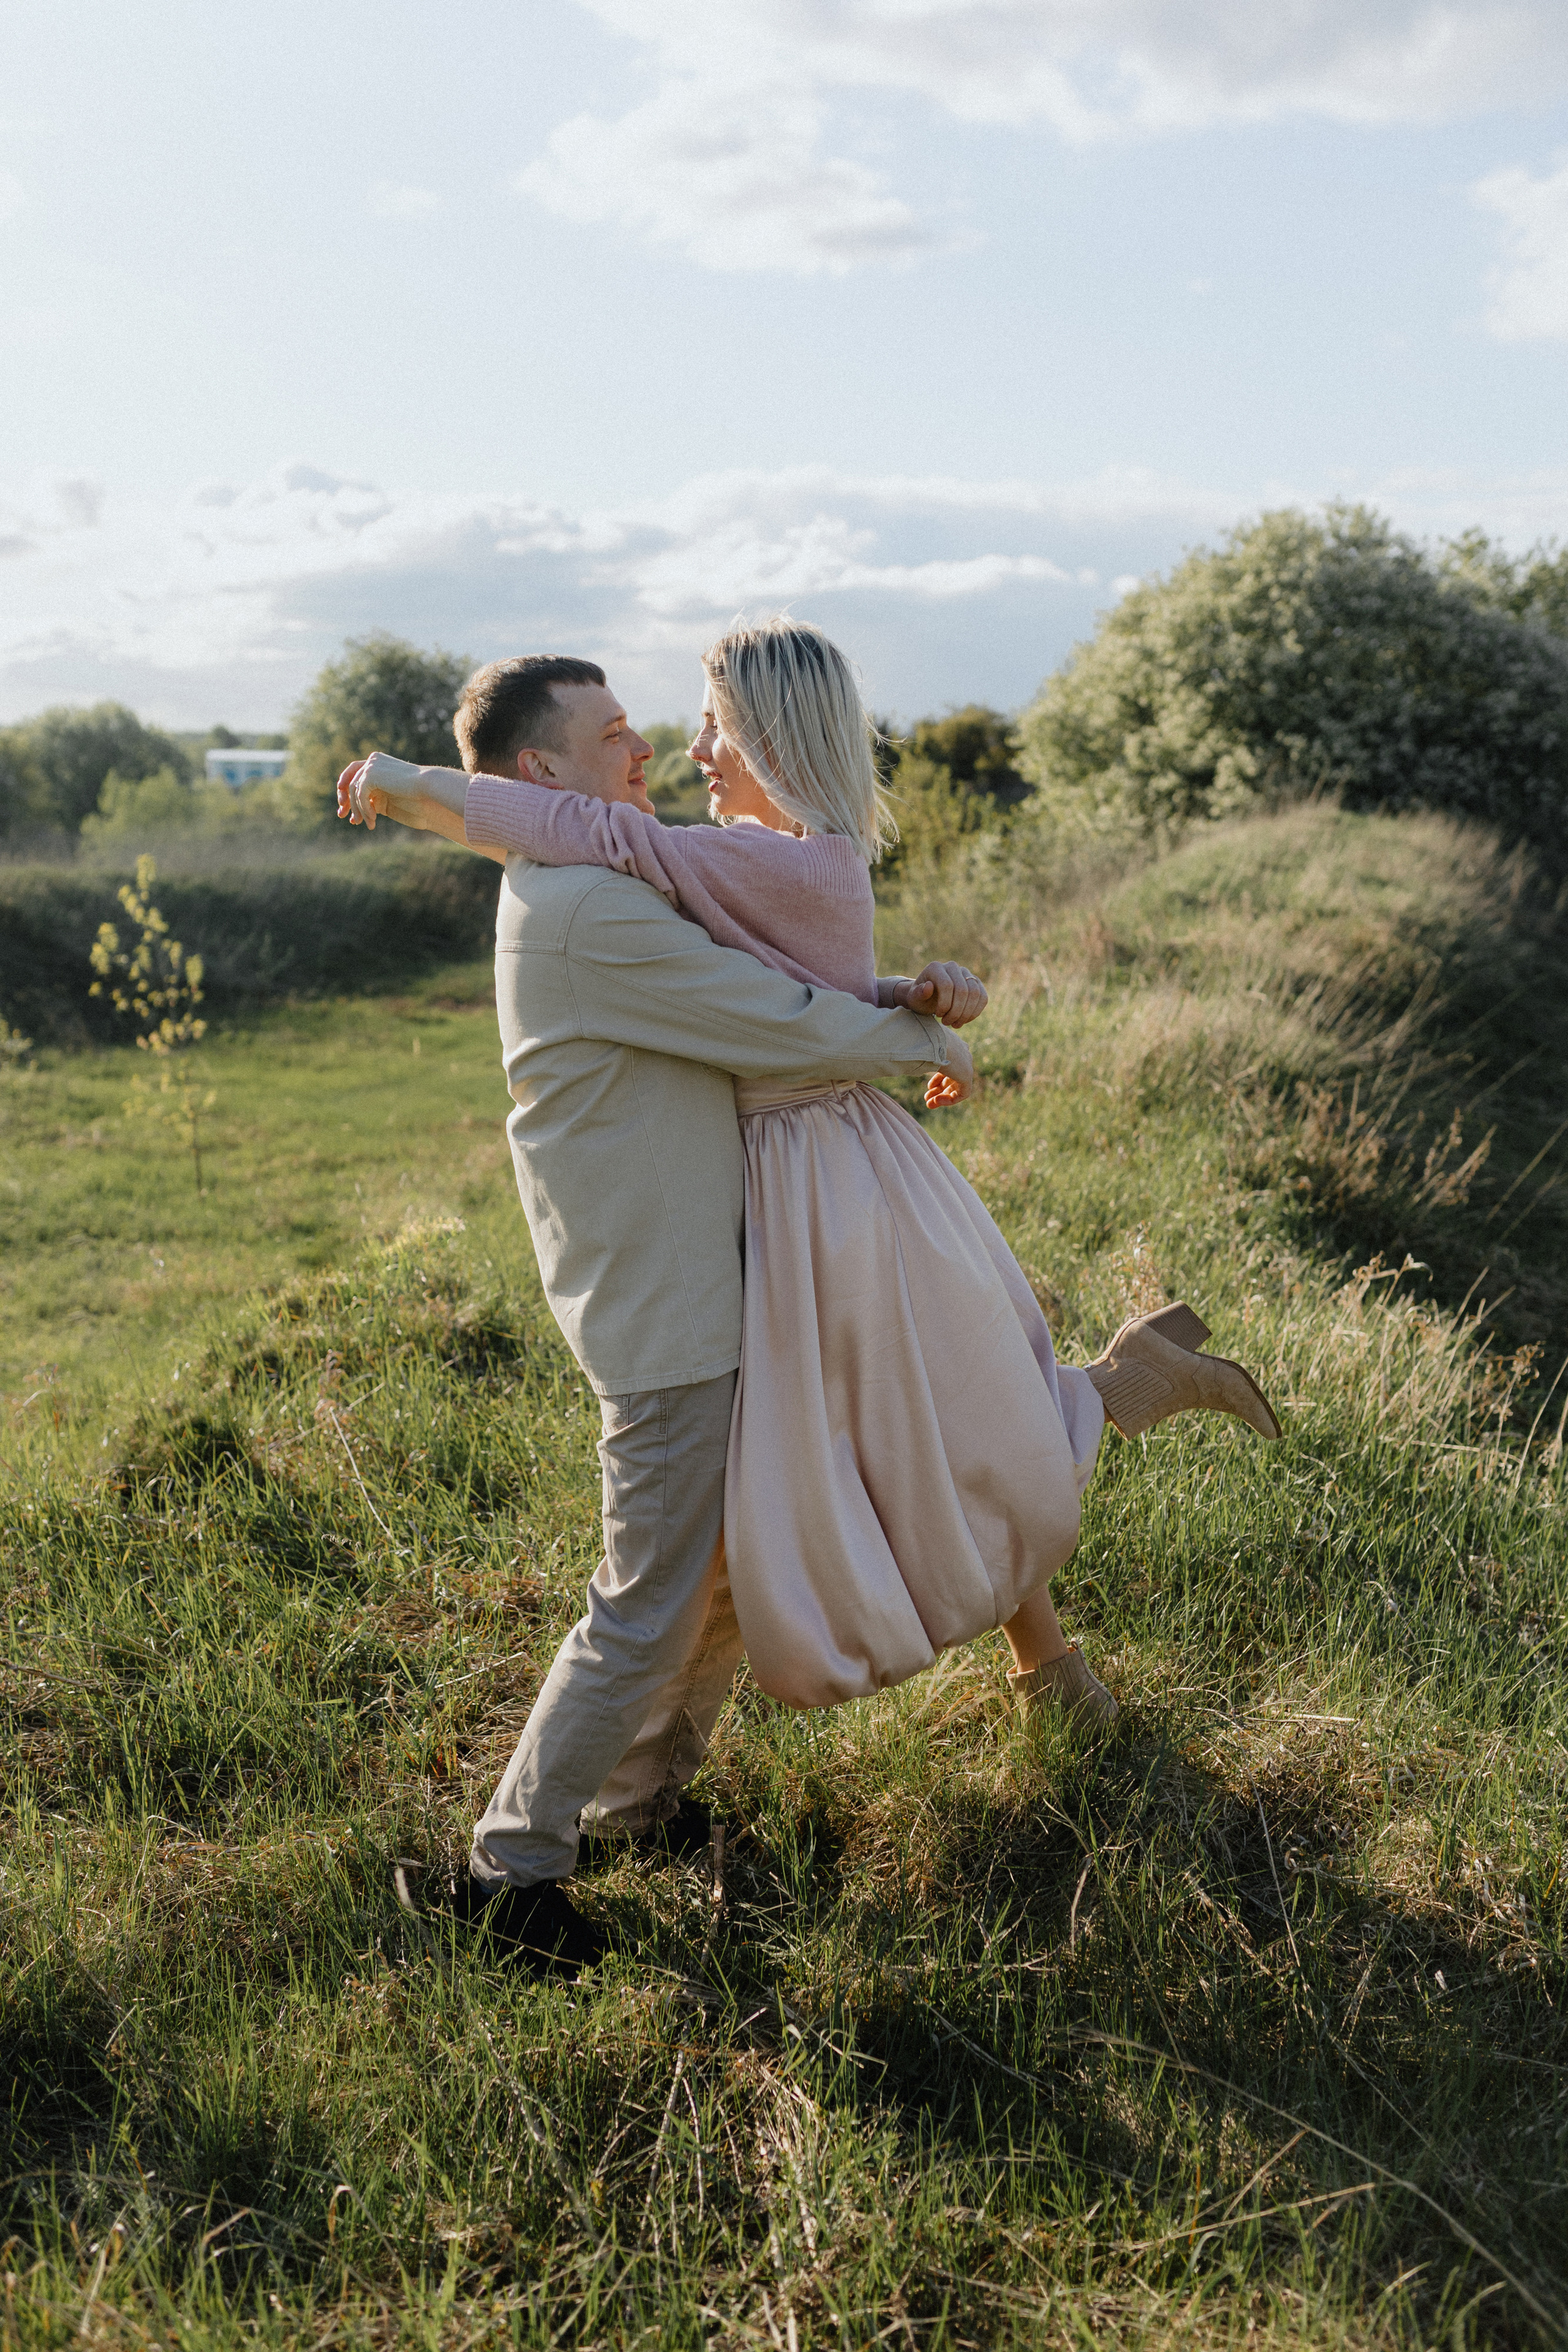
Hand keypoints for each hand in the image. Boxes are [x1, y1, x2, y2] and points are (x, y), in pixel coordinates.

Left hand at [336, 753, 467, 839]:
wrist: (429, 789)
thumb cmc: (416, 796)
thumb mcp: (390, 796)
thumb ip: (375, 797)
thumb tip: (357, 809)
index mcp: (378, 764)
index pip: (354, 774)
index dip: (346, 790)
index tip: (342, 807)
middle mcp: (373, 762)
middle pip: (349, 781)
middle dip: (345, 800)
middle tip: (342, 815)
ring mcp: (371, 766)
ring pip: (353, 790)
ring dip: (357, 809)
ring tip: (364, 823)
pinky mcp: (371, 775)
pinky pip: (360, 794)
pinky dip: (364, 809)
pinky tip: (372, 819)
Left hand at [893, 960, 987, 1026]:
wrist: (928, 998)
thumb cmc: (920, 999)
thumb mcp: (914, 999)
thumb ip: (918, 994)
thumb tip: (929, 986)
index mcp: (936, 967)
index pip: (947, 985)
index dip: (945, 1004)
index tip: (938, 1015)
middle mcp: (952, 966)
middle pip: (963, 990)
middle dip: (956, 1011)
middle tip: (947, 1023)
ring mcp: (966, 973)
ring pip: (975, 994)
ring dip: (966, 1014)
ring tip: (955, 1024)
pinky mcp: (976, 983)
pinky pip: (983, 997)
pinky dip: (975, 1012)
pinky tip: (964, 1020)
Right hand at [924, 1029, 973, 1107]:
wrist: (930, 1041)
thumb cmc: (920, 1042)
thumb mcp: (919, 1048)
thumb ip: (920, 1057)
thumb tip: (908, 1064)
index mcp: (953, 1045)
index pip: (949, 1065)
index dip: (938, 1078)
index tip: (929, 1086)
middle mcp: (962, 1054)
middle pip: (953, 1077)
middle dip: (939, 1089)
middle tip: (927, 1099)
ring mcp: (966, 1064)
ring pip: (957, 1086)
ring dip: (943, 1096)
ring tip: (929, 1104)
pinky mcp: (967, 1075)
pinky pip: (963, 1093)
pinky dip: (950, 1099)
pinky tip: (936, 1101)